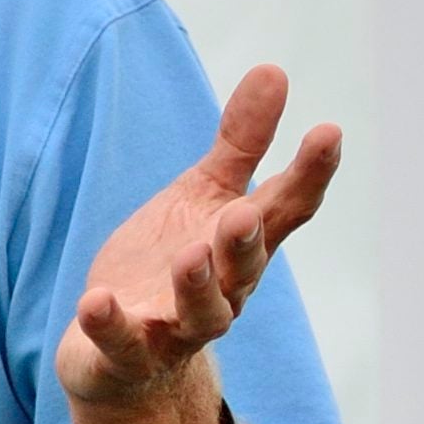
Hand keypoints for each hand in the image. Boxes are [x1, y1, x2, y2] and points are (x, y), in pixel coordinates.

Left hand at [58, 65, 340, 423]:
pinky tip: (96, 301)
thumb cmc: (171, 263)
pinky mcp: (127, 352)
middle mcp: (222, 288)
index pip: (285, 209)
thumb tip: (274, 70)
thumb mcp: (203, 196)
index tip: (328, 131)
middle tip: (242, 214)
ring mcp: (176, 325)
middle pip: (244, 266)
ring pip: (200, 313)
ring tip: (187, 255)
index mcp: (241, 245)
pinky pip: (122, 342)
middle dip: (246, 241)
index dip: (310, 174)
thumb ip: (239, 143)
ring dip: (196, 286)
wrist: (118, 351)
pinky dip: (110, 323)